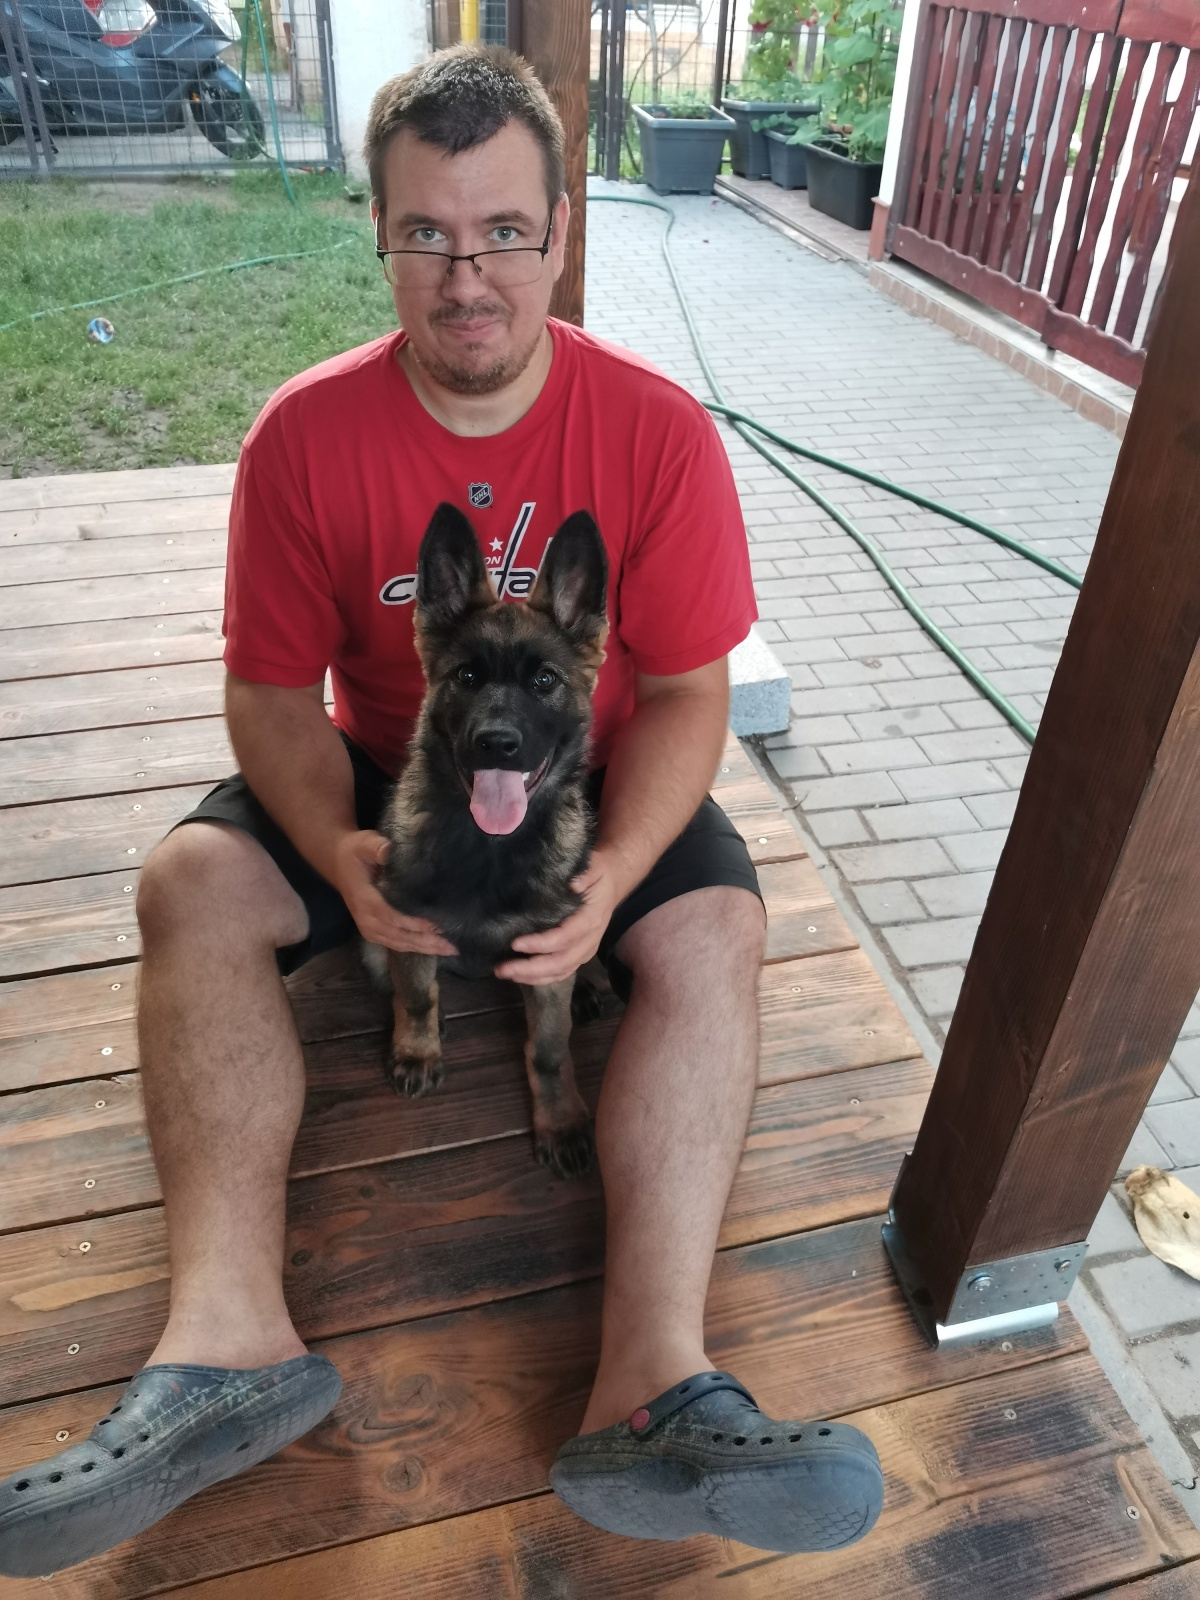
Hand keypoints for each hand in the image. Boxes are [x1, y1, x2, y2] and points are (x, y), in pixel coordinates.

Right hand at [331, 830, 456, 957]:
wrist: (339, 863)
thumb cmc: (355, 853)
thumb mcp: (364, 844)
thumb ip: (376, 848)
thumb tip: (389, 851)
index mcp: (364, 900)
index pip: (392, 916)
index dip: (415, 924)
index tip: (438, 926)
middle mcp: (366, 919)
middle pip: (399, 936)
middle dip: (426, 942)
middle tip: (452, 945)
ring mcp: (369, 928)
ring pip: (399, 943)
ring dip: (424, 948)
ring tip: (449, 949)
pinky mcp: (373, 932)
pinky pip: (396, 944)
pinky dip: (415, 947)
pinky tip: (433, 948)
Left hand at [495, 849, 624, 985]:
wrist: (612, 885)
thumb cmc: (598, 874)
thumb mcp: (595, 866)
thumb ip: (585, 874)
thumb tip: (573, 884)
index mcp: (591, 920)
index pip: (564, 937)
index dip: (540, 944)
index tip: (515, 943)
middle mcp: (589, 940)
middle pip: (560, 962)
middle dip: (530, 968)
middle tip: (502, 968)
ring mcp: (585, 951)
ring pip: (560, 972)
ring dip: (531, 977)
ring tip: (505, 973)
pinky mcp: (579, 956)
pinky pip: (561, 973)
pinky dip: (540, 979)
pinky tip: (520, 977)